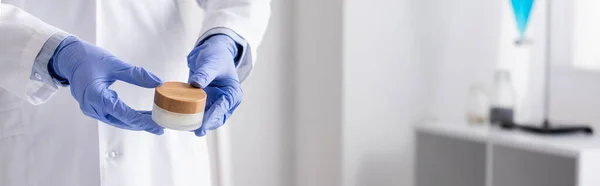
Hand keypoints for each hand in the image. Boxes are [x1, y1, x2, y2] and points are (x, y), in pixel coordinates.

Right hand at [49, 36, 163, 134]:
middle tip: (160, 126)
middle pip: (121, 120)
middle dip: (141, 124)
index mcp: (95, 96)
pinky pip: (112, 116)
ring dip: (134, 122)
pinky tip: (139, 117)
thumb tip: (158, 82)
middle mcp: (92, 106)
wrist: (69, 58)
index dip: (141, 121)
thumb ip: (137, 75)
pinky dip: (126, 117)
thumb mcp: (115, 64)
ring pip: (117, 121)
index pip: (123, 113)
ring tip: (153, 122)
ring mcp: (91, 109)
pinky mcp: (92, 108)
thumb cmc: (89, 58)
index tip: (156, 125)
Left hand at [187, 35, 241, 136]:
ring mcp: (215, 103)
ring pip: (207, 118)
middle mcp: (226, 101)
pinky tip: (181, 119)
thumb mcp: (212, 63)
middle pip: (216, 118)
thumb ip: (205, 73)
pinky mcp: (205, 102)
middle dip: (206, 124)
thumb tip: (196, 84)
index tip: (203, 125)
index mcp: (233, 93)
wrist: (212, 52)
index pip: (222, 108)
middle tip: (195, 130)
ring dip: (198, 122)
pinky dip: (191, 115)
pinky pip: (198, 112)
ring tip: (186, 127)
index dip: (212, 117)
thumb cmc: (217, 56)